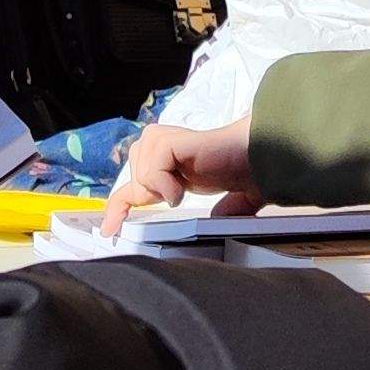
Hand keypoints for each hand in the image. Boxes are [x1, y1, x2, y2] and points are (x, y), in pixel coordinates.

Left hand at [107, 113, 256, 223]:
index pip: (134, 184)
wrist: (261, 156)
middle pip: (133, 178)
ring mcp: (164, 139)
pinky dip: (165, 185)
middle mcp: (163, 145)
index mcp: (173, 162)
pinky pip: (150, 172)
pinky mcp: (168, 141)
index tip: (109, 229)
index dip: (119, 206)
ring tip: (185, 185)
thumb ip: (224, 210)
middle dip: (151, 194)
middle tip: (179, 192)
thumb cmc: (249, 170)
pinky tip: (183, 184)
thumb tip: (220, 220)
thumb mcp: (231, 201)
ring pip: (139, 176)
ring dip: (160, 189)